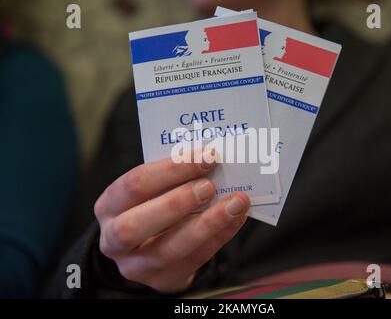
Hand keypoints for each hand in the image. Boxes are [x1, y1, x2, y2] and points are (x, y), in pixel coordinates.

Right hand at [94, 149, 249, 292]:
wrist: (147, 248)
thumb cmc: (151, 207)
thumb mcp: (151, 191)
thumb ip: (172, 178)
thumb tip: (210, 160)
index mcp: (109, 207)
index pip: (134, 185)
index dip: (170, 169)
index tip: (205, 155)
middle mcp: (115, 240)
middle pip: (137, 225)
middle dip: (178, 202)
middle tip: (209, 186)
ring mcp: (137, 266)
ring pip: (169, 249)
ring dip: (207, 224)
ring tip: (235, 203)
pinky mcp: (163, 280)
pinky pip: (195, 260)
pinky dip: (219, 236)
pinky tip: (236, 218)